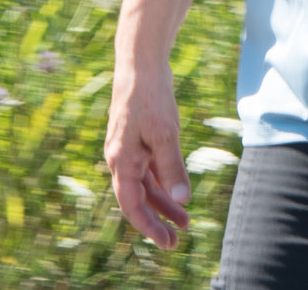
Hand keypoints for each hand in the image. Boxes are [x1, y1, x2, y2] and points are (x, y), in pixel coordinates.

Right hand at [104, 61, 191, 249]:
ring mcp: (129, 150)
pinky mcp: (139, 139)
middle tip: (178, 239)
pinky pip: (149, 169)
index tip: (167, 242)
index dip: (148, 227)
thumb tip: (183, 199)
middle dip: (158, 219)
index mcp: (121, 163)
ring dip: (165, 201)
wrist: (141, 66)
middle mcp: (121, 160)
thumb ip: (173, 167)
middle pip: (139, 198)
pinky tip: (178, 191)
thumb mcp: (165, 134)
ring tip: (186, 219)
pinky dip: (163, 181)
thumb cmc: (150, 99)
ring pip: (146, 184)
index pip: (132, 205)